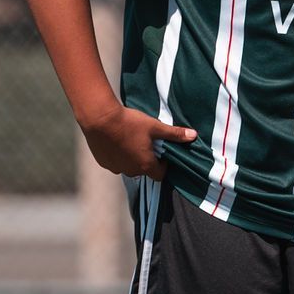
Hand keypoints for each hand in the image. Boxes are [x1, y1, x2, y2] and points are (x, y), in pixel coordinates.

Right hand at [81, 104, 196, 179]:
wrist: (100, 118)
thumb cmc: (130, 123)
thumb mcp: (155, 126)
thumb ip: (174, 134)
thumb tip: (194, 135)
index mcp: (145, 165)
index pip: (160, 175)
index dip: (163, 165)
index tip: (161, 152)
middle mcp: (130, 171)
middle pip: (143, 170)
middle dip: (146, 159)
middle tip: (145, 142)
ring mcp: (115, 168)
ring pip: (127, 166)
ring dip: (130, 158)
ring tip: (129, 140)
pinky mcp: (103, 163)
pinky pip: (114, 162)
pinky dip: (117, 155)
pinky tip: (116, 140)